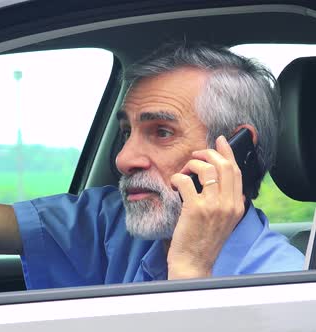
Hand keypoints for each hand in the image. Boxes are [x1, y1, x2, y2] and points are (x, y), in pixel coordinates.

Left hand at [167, 136, 245, 278]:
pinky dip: (177, 178)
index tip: (220, 141)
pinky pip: (186, 181)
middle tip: (195, 153)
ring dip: (191, 164)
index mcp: (237, 206)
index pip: (236, 172)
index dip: (227, 153)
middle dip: (209, 153)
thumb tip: (215, 179)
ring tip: (183, 171)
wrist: (194, 263)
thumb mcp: (222, 221)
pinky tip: (173, 184)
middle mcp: (229, 204)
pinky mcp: (195, 209)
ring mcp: (213, 206)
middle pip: (224, 166)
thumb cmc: (203, 242)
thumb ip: (223, 201)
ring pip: (207, 169)